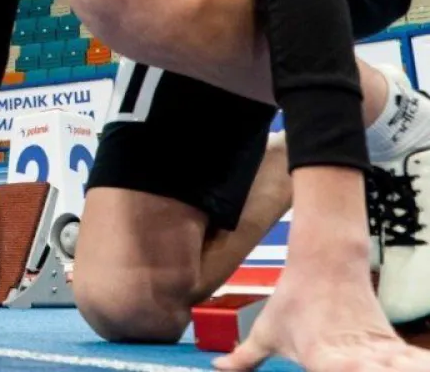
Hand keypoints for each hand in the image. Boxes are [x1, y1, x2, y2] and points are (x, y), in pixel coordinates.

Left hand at [215, 260, 424, 370]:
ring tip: (399, 368)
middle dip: (373, 370)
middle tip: (366, 368)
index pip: (335, 370)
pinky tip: (421, 366)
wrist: (326, 266)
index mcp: (320, 357)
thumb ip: (245, 358)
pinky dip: (415, 363)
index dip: (345, 368)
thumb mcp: (266, 333)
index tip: (346, 367)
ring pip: (395, 366)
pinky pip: (408, 358)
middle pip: (371, 371)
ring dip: (399, 368)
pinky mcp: (390, 343)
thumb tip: (218, 367)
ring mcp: (376, 350)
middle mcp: (352, 357)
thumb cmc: (292, 303)